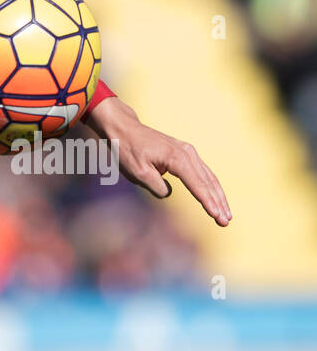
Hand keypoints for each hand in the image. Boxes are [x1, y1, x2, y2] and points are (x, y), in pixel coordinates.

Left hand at [83, 96, 231, 226]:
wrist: (124, 128)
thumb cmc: (128, 150)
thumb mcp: (138, 172)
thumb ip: (157, 186)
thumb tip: (169, 192)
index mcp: (176, 157)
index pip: (197, 184)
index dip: (207, 202)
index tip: (217, 216)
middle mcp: (187, 152)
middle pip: (208, 181)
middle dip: (218, 202)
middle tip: (225, 222)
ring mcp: (188, 151)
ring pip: (209, 177)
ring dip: (218, 196)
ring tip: (226, 215)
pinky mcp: (185, 153)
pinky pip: (203, 172)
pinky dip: (211, 186)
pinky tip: (217, 199)